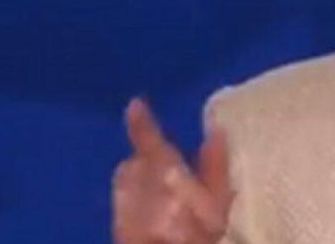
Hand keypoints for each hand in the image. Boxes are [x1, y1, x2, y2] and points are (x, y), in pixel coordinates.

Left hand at [112, 98, 232, 243]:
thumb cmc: (194, 233)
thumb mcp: (218, 202)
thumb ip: (215, 166)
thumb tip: (215, 131)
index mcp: (162, 168)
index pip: (148, 137)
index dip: (141, 120)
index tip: (135, 104)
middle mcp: (135, 179)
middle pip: (135, 162)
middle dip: (147, 163)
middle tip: (168, 172)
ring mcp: (121, 203)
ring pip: (128, 182)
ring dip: (140, 182)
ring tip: (163, 197)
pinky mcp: (116, 223)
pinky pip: (125, 203)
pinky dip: (136, 202)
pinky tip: (153, 216)